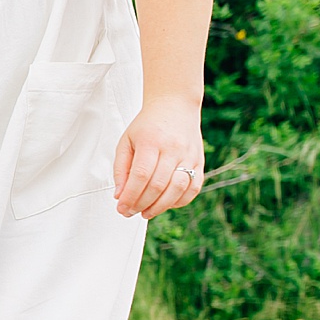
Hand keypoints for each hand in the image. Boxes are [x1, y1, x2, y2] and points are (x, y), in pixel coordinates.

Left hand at [113, 95, 204, 218]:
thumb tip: (119, 196)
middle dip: (141, 204)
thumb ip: (121, 169)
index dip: (131, 196)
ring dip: (160, 207)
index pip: (141, 175)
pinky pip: (193, 188)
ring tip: (145, 212)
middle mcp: (173, 148)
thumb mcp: (126, 142)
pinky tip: (165, 204)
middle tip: (129, 213)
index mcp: (151, 141)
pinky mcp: (200, 161)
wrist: (175, 106)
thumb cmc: (146, 127)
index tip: (121, 208)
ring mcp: (189, 155)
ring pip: (178, 189)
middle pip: (158, 185)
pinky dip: (179, 201)